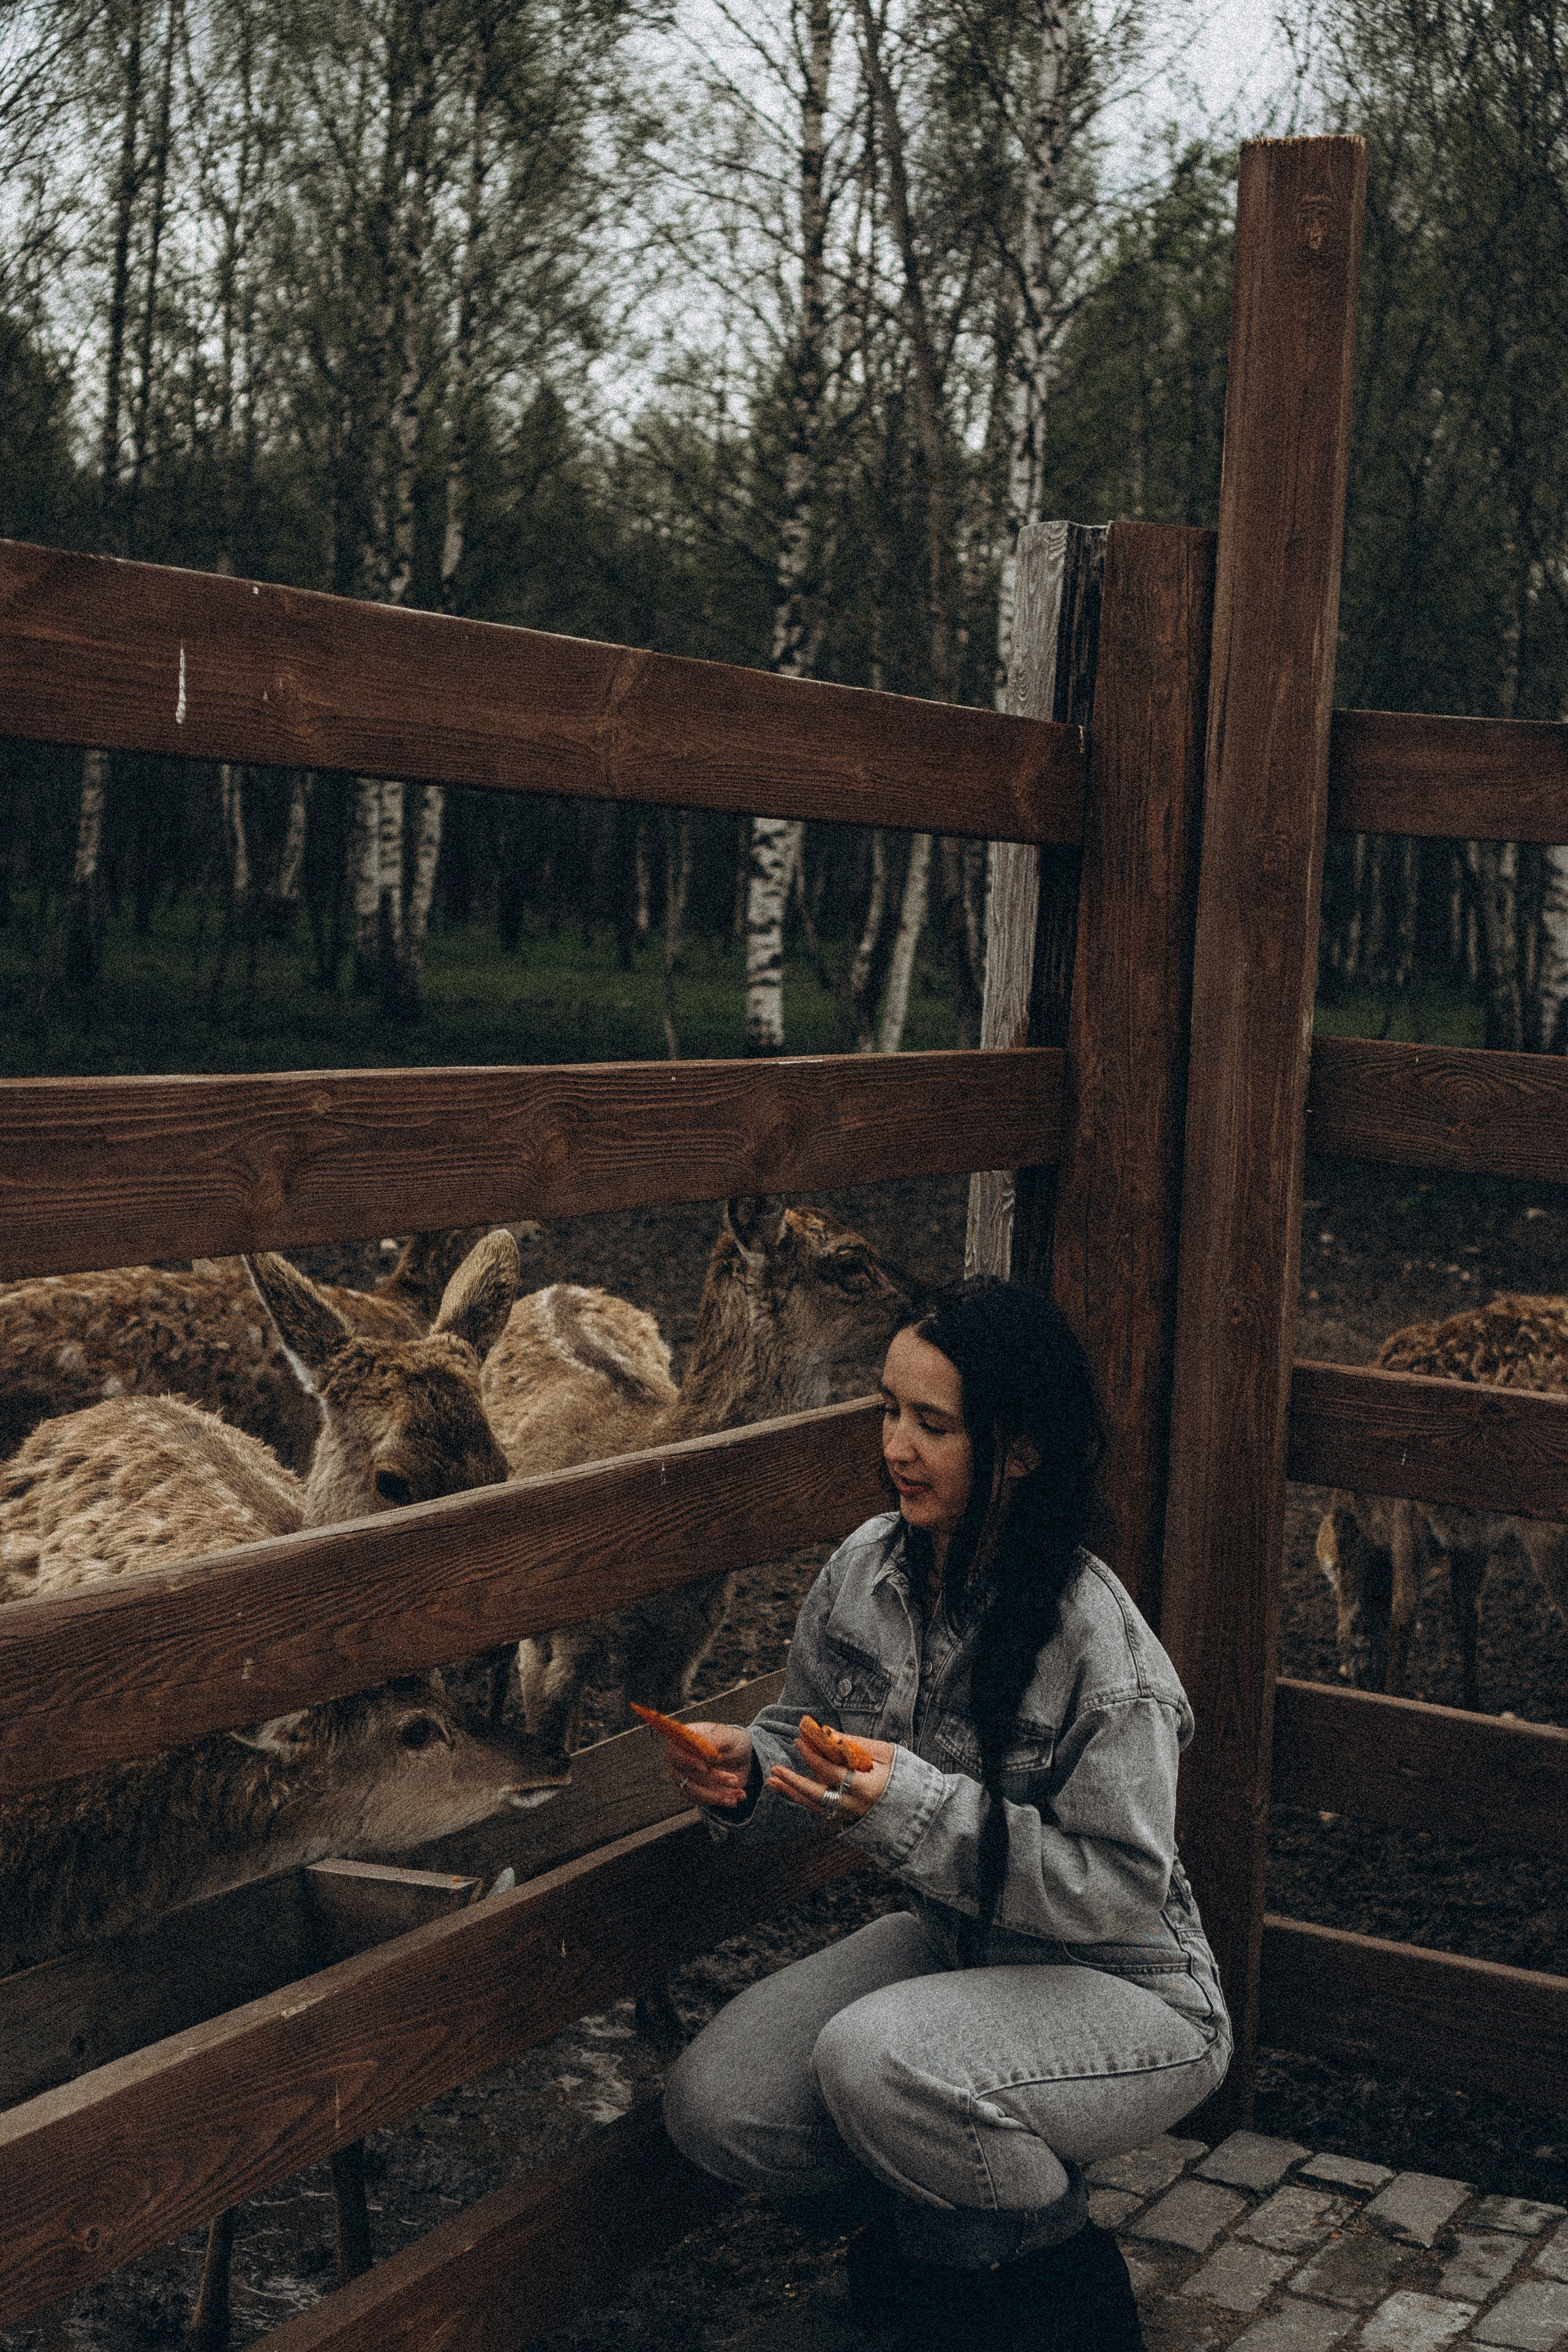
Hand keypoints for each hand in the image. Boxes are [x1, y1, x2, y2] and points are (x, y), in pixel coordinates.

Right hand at [653, 1719, 754, 1808]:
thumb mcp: (729, 1736)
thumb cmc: (732, 1741)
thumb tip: (705, 1752)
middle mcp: (680, 1759)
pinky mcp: (692, 1792)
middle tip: (734, 1780)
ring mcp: (684, 1777)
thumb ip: (715, 1740)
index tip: (705, 1767)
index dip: (686, 1761)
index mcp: (685, 1739)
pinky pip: (701, 1801)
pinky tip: (736, 1795)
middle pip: (684, 1775)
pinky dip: (720, 1800)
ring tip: (738, 1791)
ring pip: (693, 1792)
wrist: (741, 1758)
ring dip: (717, 1794)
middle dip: (712, 1780)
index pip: (673, 1751)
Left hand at [765, 1725, 893, 1825]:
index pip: (832, 1772)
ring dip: (791, 1793)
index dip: (813, 1756)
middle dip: (793, 1782)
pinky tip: (789, 1790)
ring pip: (815, 1806)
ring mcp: (851, 1816)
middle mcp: (856, 1806)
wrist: (919, 1808)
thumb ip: (854, 1744)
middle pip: (817, 1795)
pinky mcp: (848, 1819)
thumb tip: (826, 1732)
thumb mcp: (885, 1753)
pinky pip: (821, 1810)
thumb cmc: (905, 1775)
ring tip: (772, 1781)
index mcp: (867, 1788)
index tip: (799, 1741)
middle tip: (774, 1770)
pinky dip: (803, 1799)